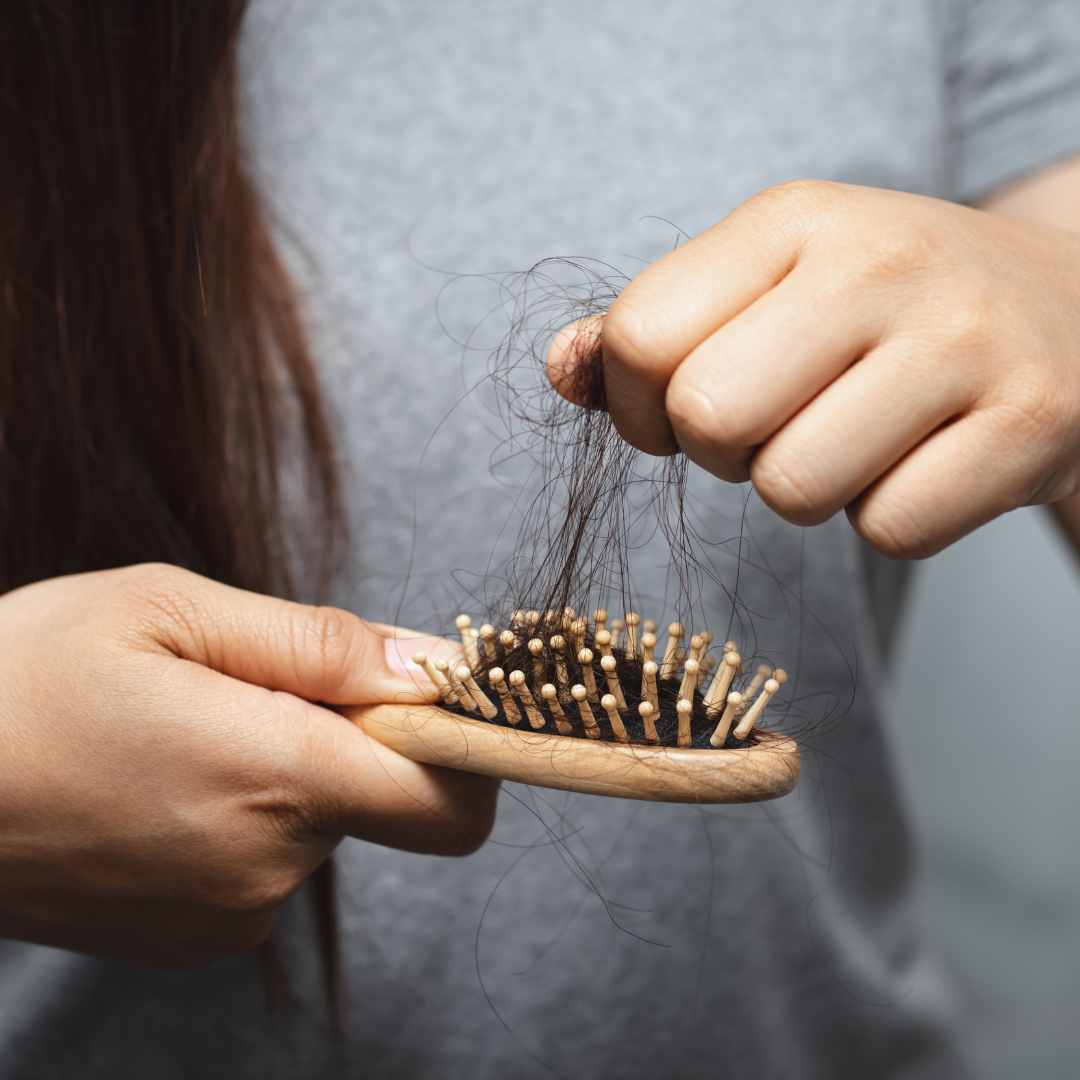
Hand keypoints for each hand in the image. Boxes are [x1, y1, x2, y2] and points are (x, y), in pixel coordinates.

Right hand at [0, 564, 496, 963]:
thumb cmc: (23, 677)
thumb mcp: (171, 611)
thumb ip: (319, 643)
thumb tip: (431, 666)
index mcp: (277, 776)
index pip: (452, 799)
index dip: (466, 745)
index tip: (436, 699)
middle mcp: (268, 866)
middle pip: (383, 797)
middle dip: (346, 736)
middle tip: (245, 687)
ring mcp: (228, 916)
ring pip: (320, 824)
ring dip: (285, 770)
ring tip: (183, 730)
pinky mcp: (192, 939)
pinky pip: (267, 862)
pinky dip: (245, 815)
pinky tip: (163, 779)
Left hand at [548, 181, 1079, 556]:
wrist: (1061, 308)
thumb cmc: (879, 308)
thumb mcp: (763, 283)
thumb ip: (649, 328)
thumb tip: (560, 371)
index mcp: (792, 219)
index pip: (640, 337)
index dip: (638, 404)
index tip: (680, 407)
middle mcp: (879, 264)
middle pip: (708, 418)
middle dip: (722, 451)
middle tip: (776, 423)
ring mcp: (964, 341)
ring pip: (793, 489)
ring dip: (805, 489)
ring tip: (854, 435)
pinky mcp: (1028, 422)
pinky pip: (890, 530)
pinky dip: (890, 516)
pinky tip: (921, 459)